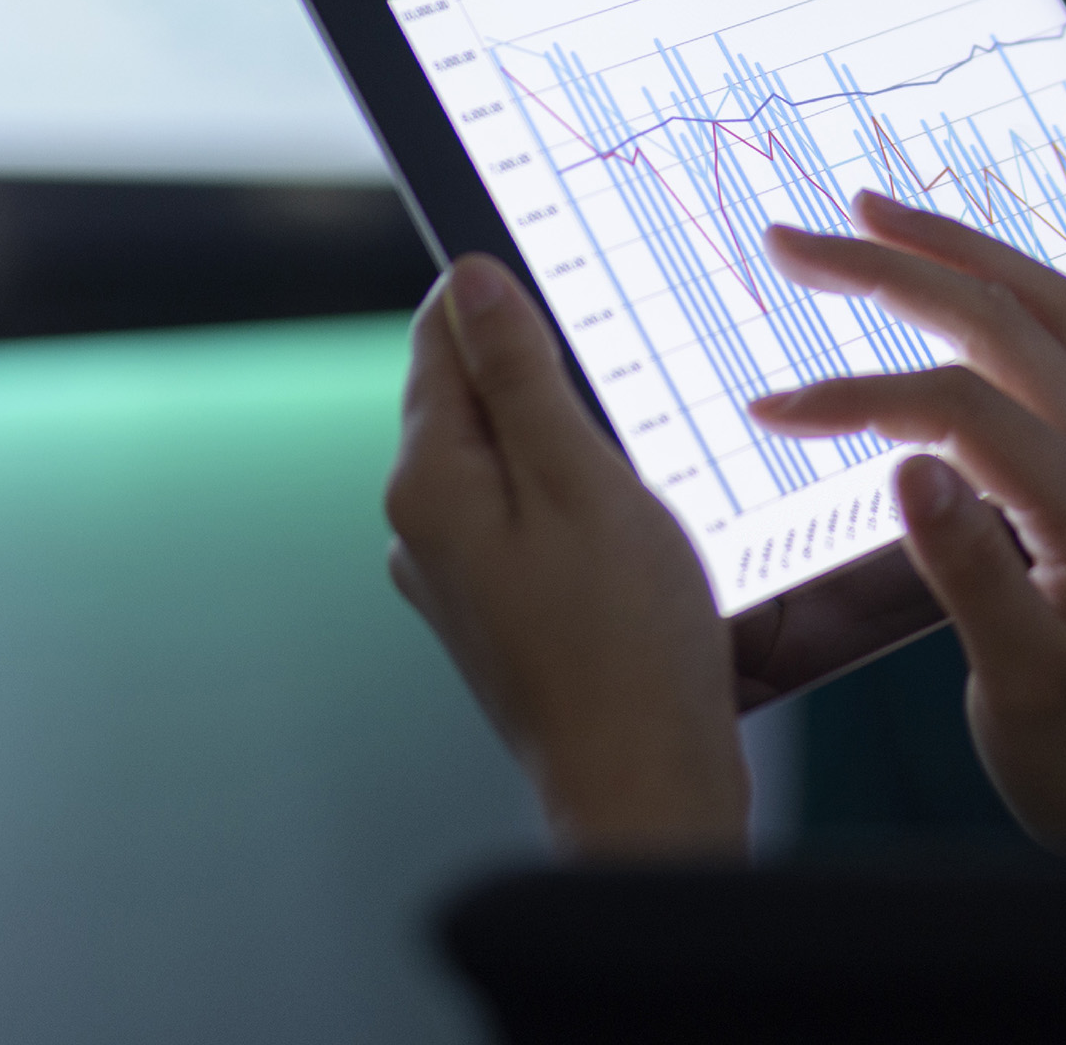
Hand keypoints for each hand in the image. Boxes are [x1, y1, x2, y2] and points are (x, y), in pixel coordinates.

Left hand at [382, 256, 750, 854]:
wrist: (642, 784)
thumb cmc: (624, 642)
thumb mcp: (581, 478)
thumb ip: (521, 375)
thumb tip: (472, 281)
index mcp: (428, 483)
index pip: (440, 337)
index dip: (505, 300)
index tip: (577, 297)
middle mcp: (423, 527)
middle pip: (471, 396)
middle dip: (543, 376)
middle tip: (628, 396)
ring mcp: (458, 575)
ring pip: (507, 458)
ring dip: (568, 442)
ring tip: (638, 473)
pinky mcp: (502, 610)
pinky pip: (529, 517)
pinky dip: (576, 501)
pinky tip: (631, 529)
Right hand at [750, 192, 1065, 854]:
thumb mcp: (1028, 691)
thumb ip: (971, 574)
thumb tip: (905, 466)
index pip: (960, 408)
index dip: (858, 395)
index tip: (768, 409)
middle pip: (1003, 320)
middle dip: (895, 265)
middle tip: (795, 239)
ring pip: (1043, 310)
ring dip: (956, 253)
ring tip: (874, 215)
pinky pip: (1057, 344)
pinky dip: (994, 293)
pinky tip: (952, 283)